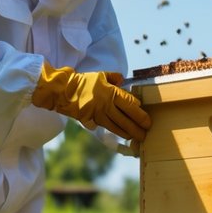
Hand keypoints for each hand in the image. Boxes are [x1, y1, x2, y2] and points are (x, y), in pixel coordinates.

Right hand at [31, 64, 150, 141]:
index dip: (139, 111)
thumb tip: (122, 80)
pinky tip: (124, 135)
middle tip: (147, 132)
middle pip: (127, 118)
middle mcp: (107, 105)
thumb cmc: (83, 82)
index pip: (130, 104)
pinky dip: (118, 132)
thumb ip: (114, 77)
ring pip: (118, 127)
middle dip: (138, 126)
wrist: (64, 92)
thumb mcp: (100, 75)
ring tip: (138, 137)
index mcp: (111, 93)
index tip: (146, 116)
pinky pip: (109, 128)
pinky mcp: (93, 121)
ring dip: (129, 133)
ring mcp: (100, 114)